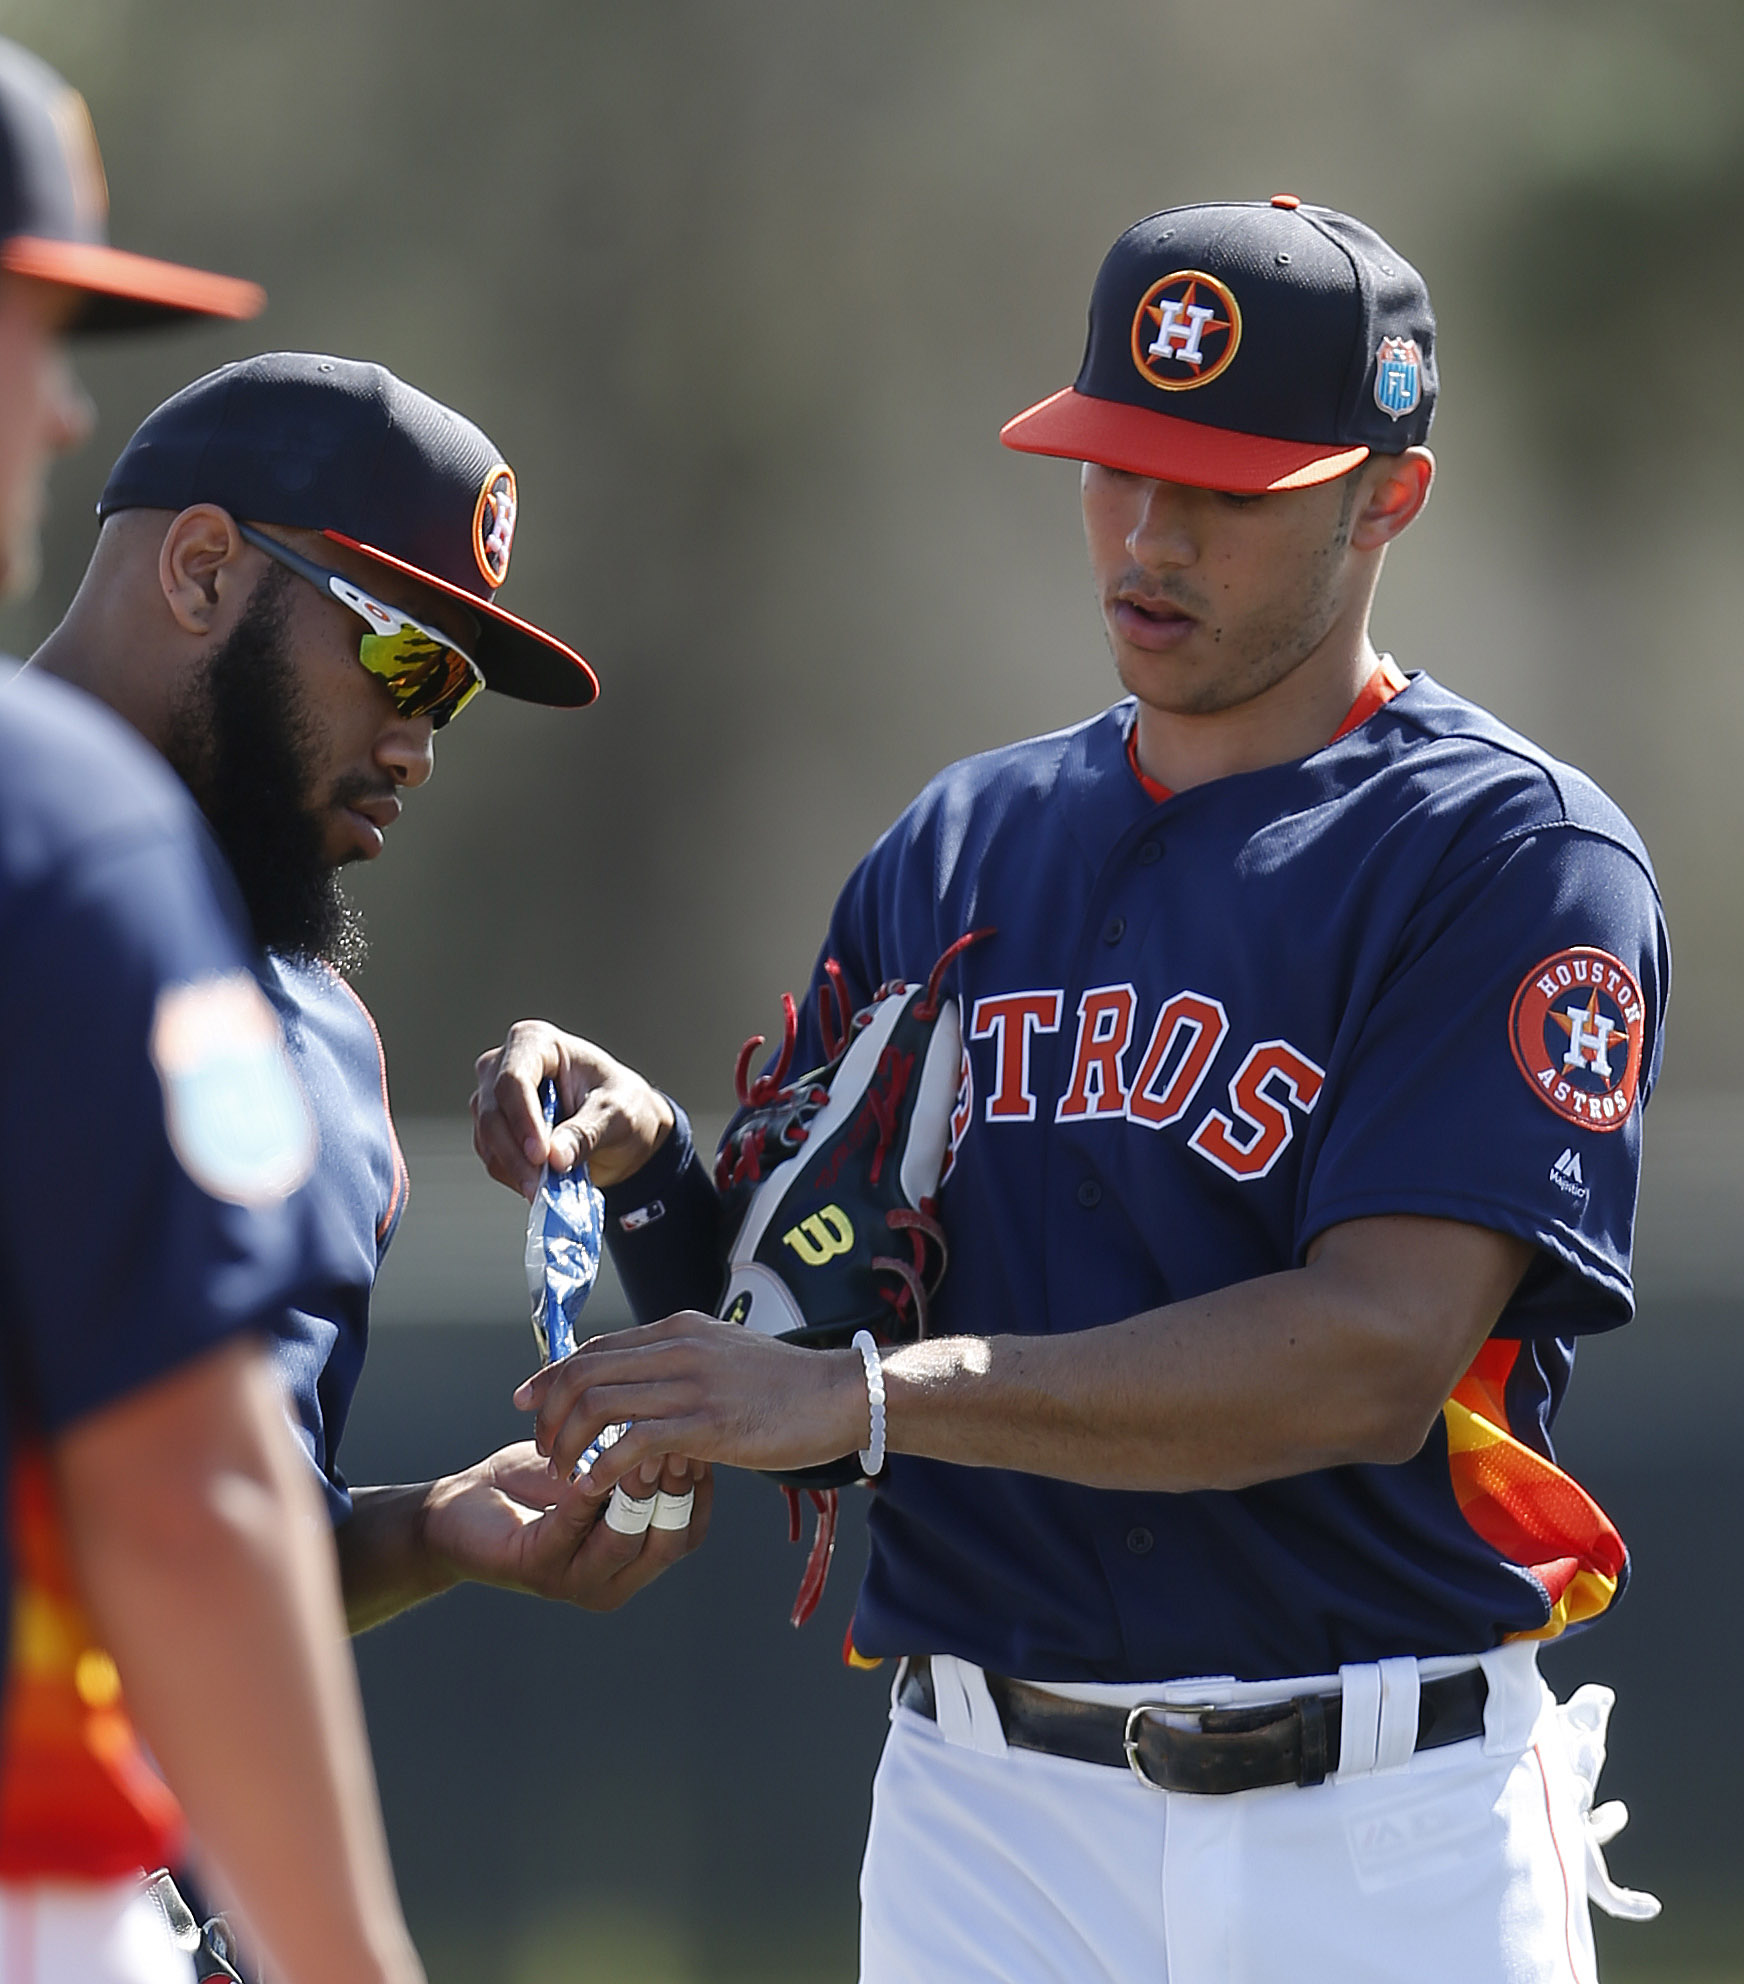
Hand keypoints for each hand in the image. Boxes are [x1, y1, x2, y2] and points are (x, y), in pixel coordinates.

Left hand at [420, 1440, 708, 1610]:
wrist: (460, 1509)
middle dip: (678, 1491)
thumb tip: (679, 1419)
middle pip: (668, 1544)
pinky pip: (571, 1529)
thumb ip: (634, 1460)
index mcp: (633, 1560)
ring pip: (624, 1542)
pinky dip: (586, 1495)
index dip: (700, 1490)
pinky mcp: (537, 1569)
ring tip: (645, 1449)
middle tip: (681, 1444)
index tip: (703, 1443)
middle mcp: (612, 1581)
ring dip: (637, 1492)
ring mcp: (575, 1582)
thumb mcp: (596, 1471)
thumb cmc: (531, 1489)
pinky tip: (592, 1465)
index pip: (688, 1533)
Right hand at [471, 1021, 674, 1198]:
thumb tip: (555, 1158)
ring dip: (514, 1169)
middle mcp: (504, 1064)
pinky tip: (540, 1184)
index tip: (541, 1155)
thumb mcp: (616, 1114)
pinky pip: (492, 1156)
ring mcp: (493, 1096)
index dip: (523, 1119)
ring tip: (546, 1189)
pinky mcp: (493, 1127)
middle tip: (540, 1186)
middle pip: (493, 1111)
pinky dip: (513, 1175)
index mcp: (537, 1042)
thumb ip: (585, 1133)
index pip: (514, 1079)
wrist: (619, 1126)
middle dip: (516, 1154)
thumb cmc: (621, 1104)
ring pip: (487, 1138)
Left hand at [513, 1314, 869, 1489]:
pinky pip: (632, 1442)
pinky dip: (604, 1466)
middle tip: (542, 1446)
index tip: (529, 1401)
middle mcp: (677, 1348)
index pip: (595, 1346)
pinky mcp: (706, 1424)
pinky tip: (596, 1487)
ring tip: (565, 1470)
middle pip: (584, 1371)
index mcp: (678, 1329)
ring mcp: (691, 1384)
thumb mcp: (726, 1355)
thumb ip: (683, 1363)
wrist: (842, 1394)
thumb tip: (647, 1384)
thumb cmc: (788, 1384)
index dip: (553, 1374)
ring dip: (569, 1442)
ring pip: (598, 1404)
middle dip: (549, 1411)